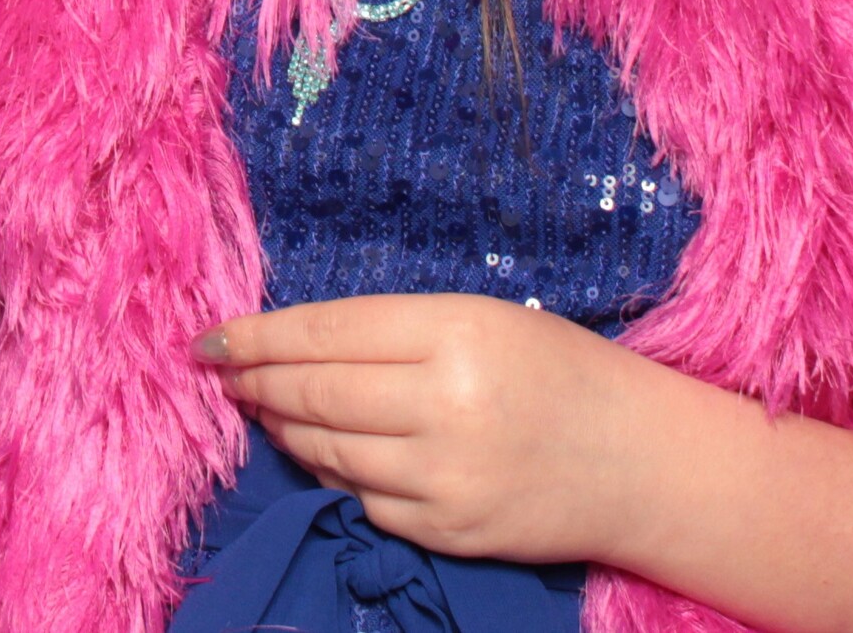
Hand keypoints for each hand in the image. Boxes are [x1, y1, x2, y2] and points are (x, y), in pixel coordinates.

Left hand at [201, 295, 649, 565]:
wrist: (641, 463)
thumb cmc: (560, 373)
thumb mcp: (483, 320)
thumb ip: (393, 332)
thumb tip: (292, 346)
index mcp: (457, 333)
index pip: (326, 333)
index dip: (257, 337)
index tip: (211, 340)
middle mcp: (447, 406)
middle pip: (314, 395)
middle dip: (257, 384)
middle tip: (226, 375)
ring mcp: (447, 478)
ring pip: (326, 453)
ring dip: (283, 430)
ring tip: (265, 410)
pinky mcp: (449, 532)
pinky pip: (361, 502)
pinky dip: (331, 476)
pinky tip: (320, 456)